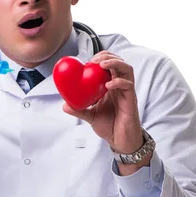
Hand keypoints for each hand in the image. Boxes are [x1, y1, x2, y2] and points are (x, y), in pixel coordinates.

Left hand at [62, 51, 146, 167]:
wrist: (120, 140)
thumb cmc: (109, 126)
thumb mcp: (90, 116)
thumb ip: (79, 110)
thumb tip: (64, 106)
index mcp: (111, 86)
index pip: (110, 65)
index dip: (101, 57)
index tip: (89, 60)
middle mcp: (120, 86)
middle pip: (119, 62)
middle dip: (108, 56)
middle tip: (95, 60)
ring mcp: (126, 92)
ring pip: (127, 69)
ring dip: (115, 63)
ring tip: (102, 64)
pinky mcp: (131, 99)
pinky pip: (128, 85)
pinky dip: (118, 82)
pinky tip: (108, 85)